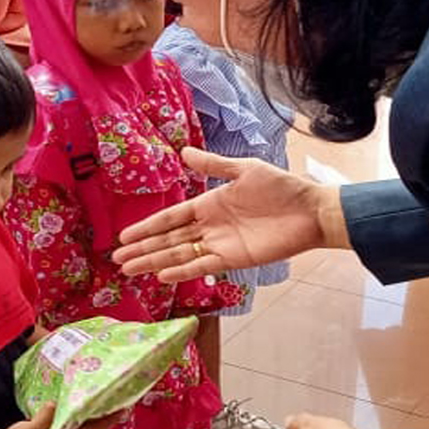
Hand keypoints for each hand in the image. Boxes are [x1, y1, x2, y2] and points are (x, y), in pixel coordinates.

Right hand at [109, 145, 346, 282]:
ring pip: (179, 255)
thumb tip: (183, 152)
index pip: (170, 217)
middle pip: (168, 240)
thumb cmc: (281, 188)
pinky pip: (203, 266)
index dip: (147, 227)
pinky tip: (163, 277)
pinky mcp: (235, 259)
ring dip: (155, 263)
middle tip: (117, 259)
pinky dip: (183, 272)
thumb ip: (214, 165)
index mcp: (208, 204)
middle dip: (143, 249)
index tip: (124, 236)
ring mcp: (220, 245)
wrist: (311, 211)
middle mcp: (209, 227)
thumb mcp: (245, 169)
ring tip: (130, 270)